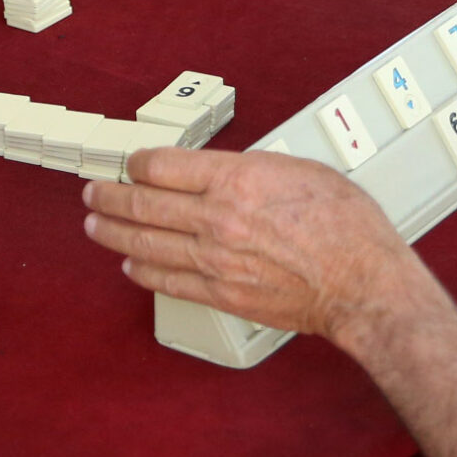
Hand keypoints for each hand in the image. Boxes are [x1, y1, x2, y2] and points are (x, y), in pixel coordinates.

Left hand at [81, 146, 426, 344]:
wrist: (363, 284)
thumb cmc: (346, 227)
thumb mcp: (300, 169)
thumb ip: (253, 168)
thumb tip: (224, 171)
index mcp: (236, 179)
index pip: (163, 166)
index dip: (138, 163)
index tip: (132, 163)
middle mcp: (217, 219)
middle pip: (142, 204)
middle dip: (109, 196)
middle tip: (94, 192)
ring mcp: (215, 260)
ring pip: (145, 243)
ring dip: (113, 233)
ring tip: (95, 225)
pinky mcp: (221, 293)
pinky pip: (168, 280)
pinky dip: (142, 270)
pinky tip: (130, 263)